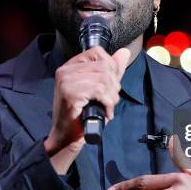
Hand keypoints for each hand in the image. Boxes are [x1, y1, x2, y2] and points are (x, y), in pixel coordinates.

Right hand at [45, 46, 130, 172]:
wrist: (66, 137)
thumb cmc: (81, 115)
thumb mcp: (99, 89)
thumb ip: (112, 70)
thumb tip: (125, 52)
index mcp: (70, 66)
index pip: (97, 52)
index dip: (111, 68)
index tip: (110, 85)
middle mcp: (65, 70)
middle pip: (104, 66)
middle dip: (114, 84)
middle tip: (109, 100)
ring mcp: (66, 81)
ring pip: (104, 78)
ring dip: (111, 96)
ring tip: (107, 107)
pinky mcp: (70, 93)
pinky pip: (100, 90)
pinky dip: (107, 102)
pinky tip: (104, 111)